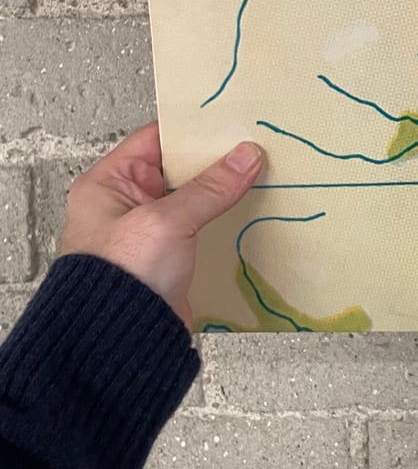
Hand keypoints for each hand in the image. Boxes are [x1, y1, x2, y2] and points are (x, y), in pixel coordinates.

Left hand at [58, 122, 262, 329]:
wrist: (116, 348)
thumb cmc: (117, 283)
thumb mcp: (166, 222)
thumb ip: (209, 187)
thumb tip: (245, 157)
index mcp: (108, 184)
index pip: (156, 138)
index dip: (194, 129)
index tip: (231, 121)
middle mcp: (125, 205)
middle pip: (180, 168)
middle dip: (216, 160)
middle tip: (252, 146)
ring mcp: (148, 233)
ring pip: (194, 198)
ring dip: (223, 191)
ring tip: (258, 174)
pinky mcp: (169, 258)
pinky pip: (202, 227)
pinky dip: (224, 219)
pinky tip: (249, 211)